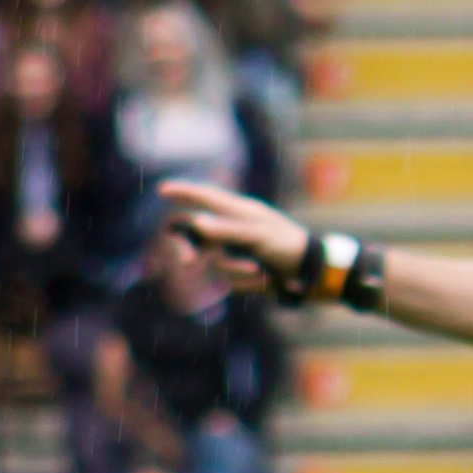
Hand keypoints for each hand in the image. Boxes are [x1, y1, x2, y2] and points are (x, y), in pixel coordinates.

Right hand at [160, 178, 312, 296]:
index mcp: (237, 211)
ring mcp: (233, 251)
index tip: (162, 190)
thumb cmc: (288, 246)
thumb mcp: (259, 236)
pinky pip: (226, 279)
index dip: (183, 192)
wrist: (310, 276)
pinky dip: (242, 282)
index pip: (204, 197)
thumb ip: (227, 230)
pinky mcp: (238, 273)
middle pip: (193, 234)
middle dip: (189, 249)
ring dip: (233, 270)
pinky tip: (261, 280)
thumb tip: (196, 222)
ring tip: (258, 271)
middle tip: (188, 264)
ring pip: (211, 261)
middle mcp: (230, 230)